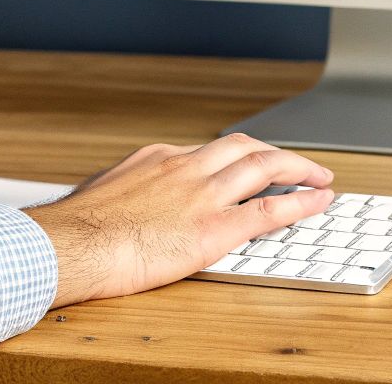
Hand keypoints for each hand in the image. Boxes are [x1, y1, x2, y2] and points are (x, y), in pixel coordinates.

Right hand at [29, 133, 334, 306]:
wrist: (71, 244)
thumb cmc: (77, 229)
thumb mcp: (102, 195)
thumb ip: (128, 194)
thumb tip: (126, 205)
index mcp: (158, 159)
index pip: (208, 151)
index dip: (237, 158)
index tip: (248, 164)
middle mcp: (186, 168)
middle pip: (244, 147)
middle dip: (276, 152)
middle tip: (297, 162)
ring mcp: (202, 195)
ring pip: (265, 166)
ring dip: (299, 168)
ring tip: (320, 175)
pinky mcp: (214, 228)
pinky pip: (270, 209)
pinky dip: (301, 201)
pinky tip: (320, 201)